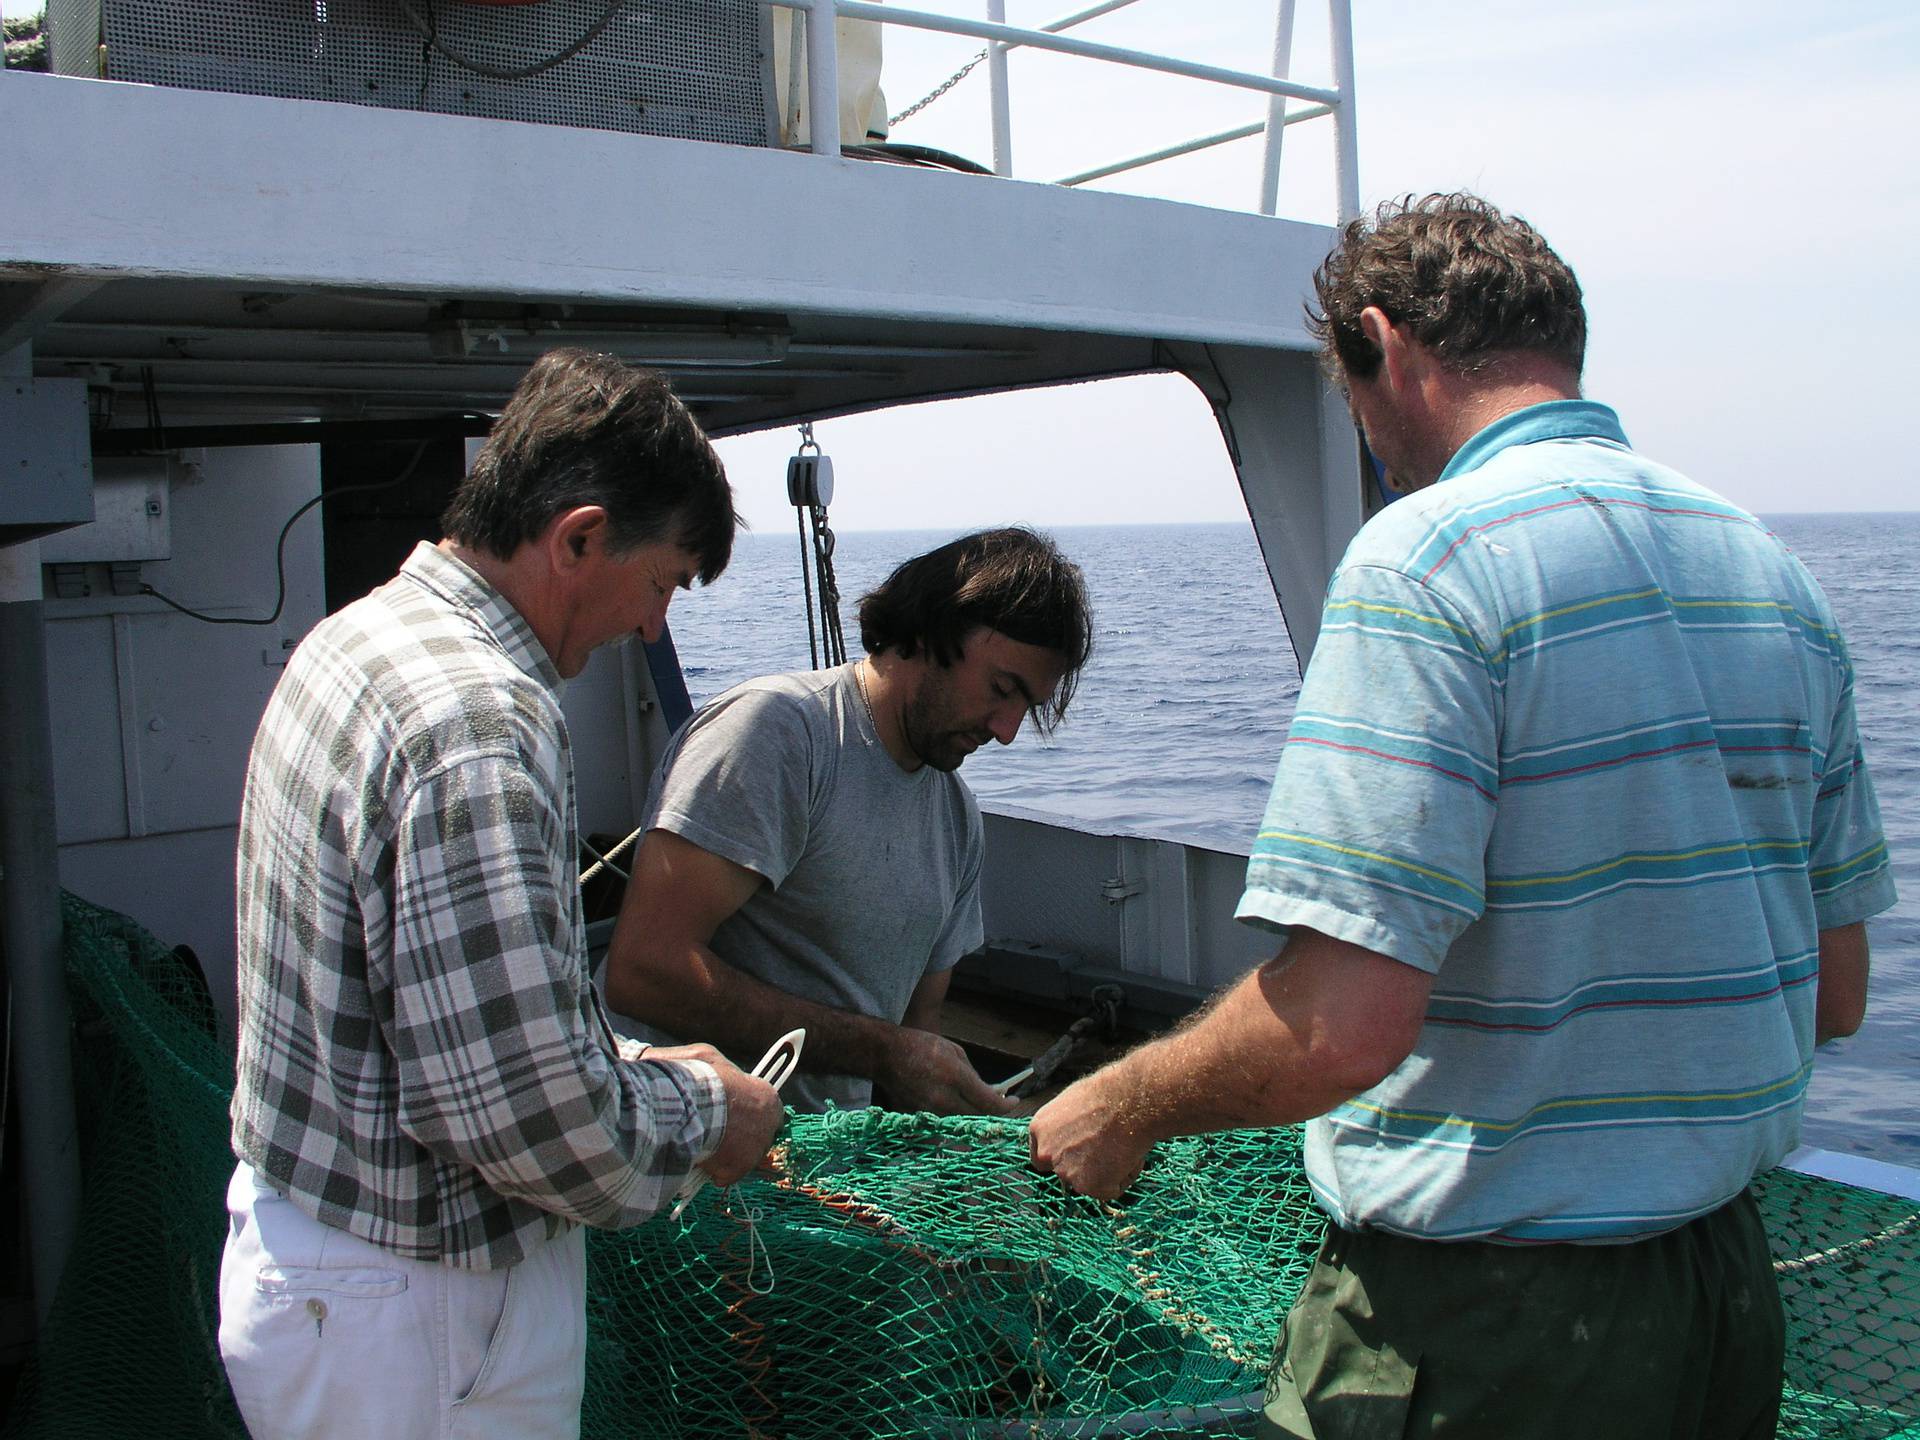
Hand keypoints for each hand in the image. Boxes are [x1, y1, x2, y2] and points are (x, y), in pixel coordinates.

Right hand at [645, 1044, 784, 1185]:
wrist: (692, 1105)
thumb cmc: (701, 1078)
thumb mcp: (707, 1058)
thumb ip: (714, 1068)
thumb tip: (701, 1066)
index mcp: (768, 1099)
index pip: (765, 1110)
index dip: (748, 1113)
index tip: (733, 1114)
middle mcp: (769, 1126)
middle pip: (755, 1135)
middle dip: (737, 1135)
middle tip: (713, 1130)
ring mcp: (755, 1150)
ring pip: (740, 1156)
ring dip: (723, 1153)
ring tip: (701, 1143)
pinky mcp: (739, 1169)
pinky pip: (726, 1175)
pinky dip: (712, 1170)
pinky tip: (698, 1160)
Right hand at [876, 1029, 1018, 1116]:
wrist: (885, 1055)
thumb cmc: (921, 1046)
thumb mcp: (953, 1051)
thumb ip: (972, 1074)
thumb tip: (986, 1090)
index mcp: (955, 1077)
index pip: (989, 1103)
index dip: (1007, 1106)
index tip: (1015, 1102)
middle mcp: (944, 1099)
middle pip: (978, 1117)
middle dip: (991, 1112)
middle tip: (999, 1103)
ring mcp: (930, 1111)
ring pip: (961, 1122)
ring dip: (970, 1114)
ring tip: (971, 1101)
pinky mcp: (918, 1118)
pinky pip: (942, 1122)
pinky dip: (950, 1115)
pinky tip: (949, 1102)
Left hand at [1028, 1071, 1153, 1200]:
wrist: (1129, 1100)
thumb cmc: (1108, 1093)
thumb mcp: (1074, 1103)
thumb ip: (1067, 1126)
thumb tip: (1077, 1135)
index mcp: (1039, 1128)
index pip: (1041, 1157)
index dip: (1061, 1158)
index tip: (1077, 1155)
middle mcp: (1047, 1152)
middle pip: (1064, 1172)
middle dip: (1083, 1168)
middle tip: (1107, 1151)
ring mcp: (1066, 1172)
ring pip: (1089, 1182)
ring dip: (1107, 1171)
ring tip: (1121, 1145)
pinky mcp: (1089, 1186)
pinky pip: (1111, 1189)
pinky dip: (1124, 1177)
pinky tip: (1129, 1155)